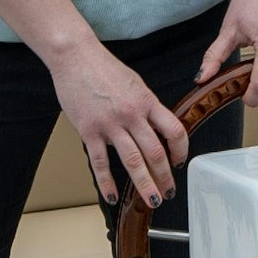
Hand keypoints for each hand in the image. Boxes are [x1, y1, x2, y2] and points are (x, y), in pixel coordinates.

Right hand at [44, 42, 187, 210]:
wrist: (76, 57)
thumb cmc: (104, 68)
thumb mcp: (135, 84)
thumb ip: (145, 107)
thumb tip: (155, 130)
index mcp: (146, 100)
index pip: (174, 129)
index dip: (181, 149)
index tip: (179, 161)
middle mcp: (132, 114)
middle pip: (155, 151)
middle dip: (164, 176)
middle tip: (169, 192)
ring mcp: (110, 124)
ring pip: (133, 161)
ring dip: (145, 184)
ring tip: (152, 200)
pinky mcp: (89, 130)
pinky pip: (100, 162)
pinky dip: (107, 182)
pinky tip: (113, 196)